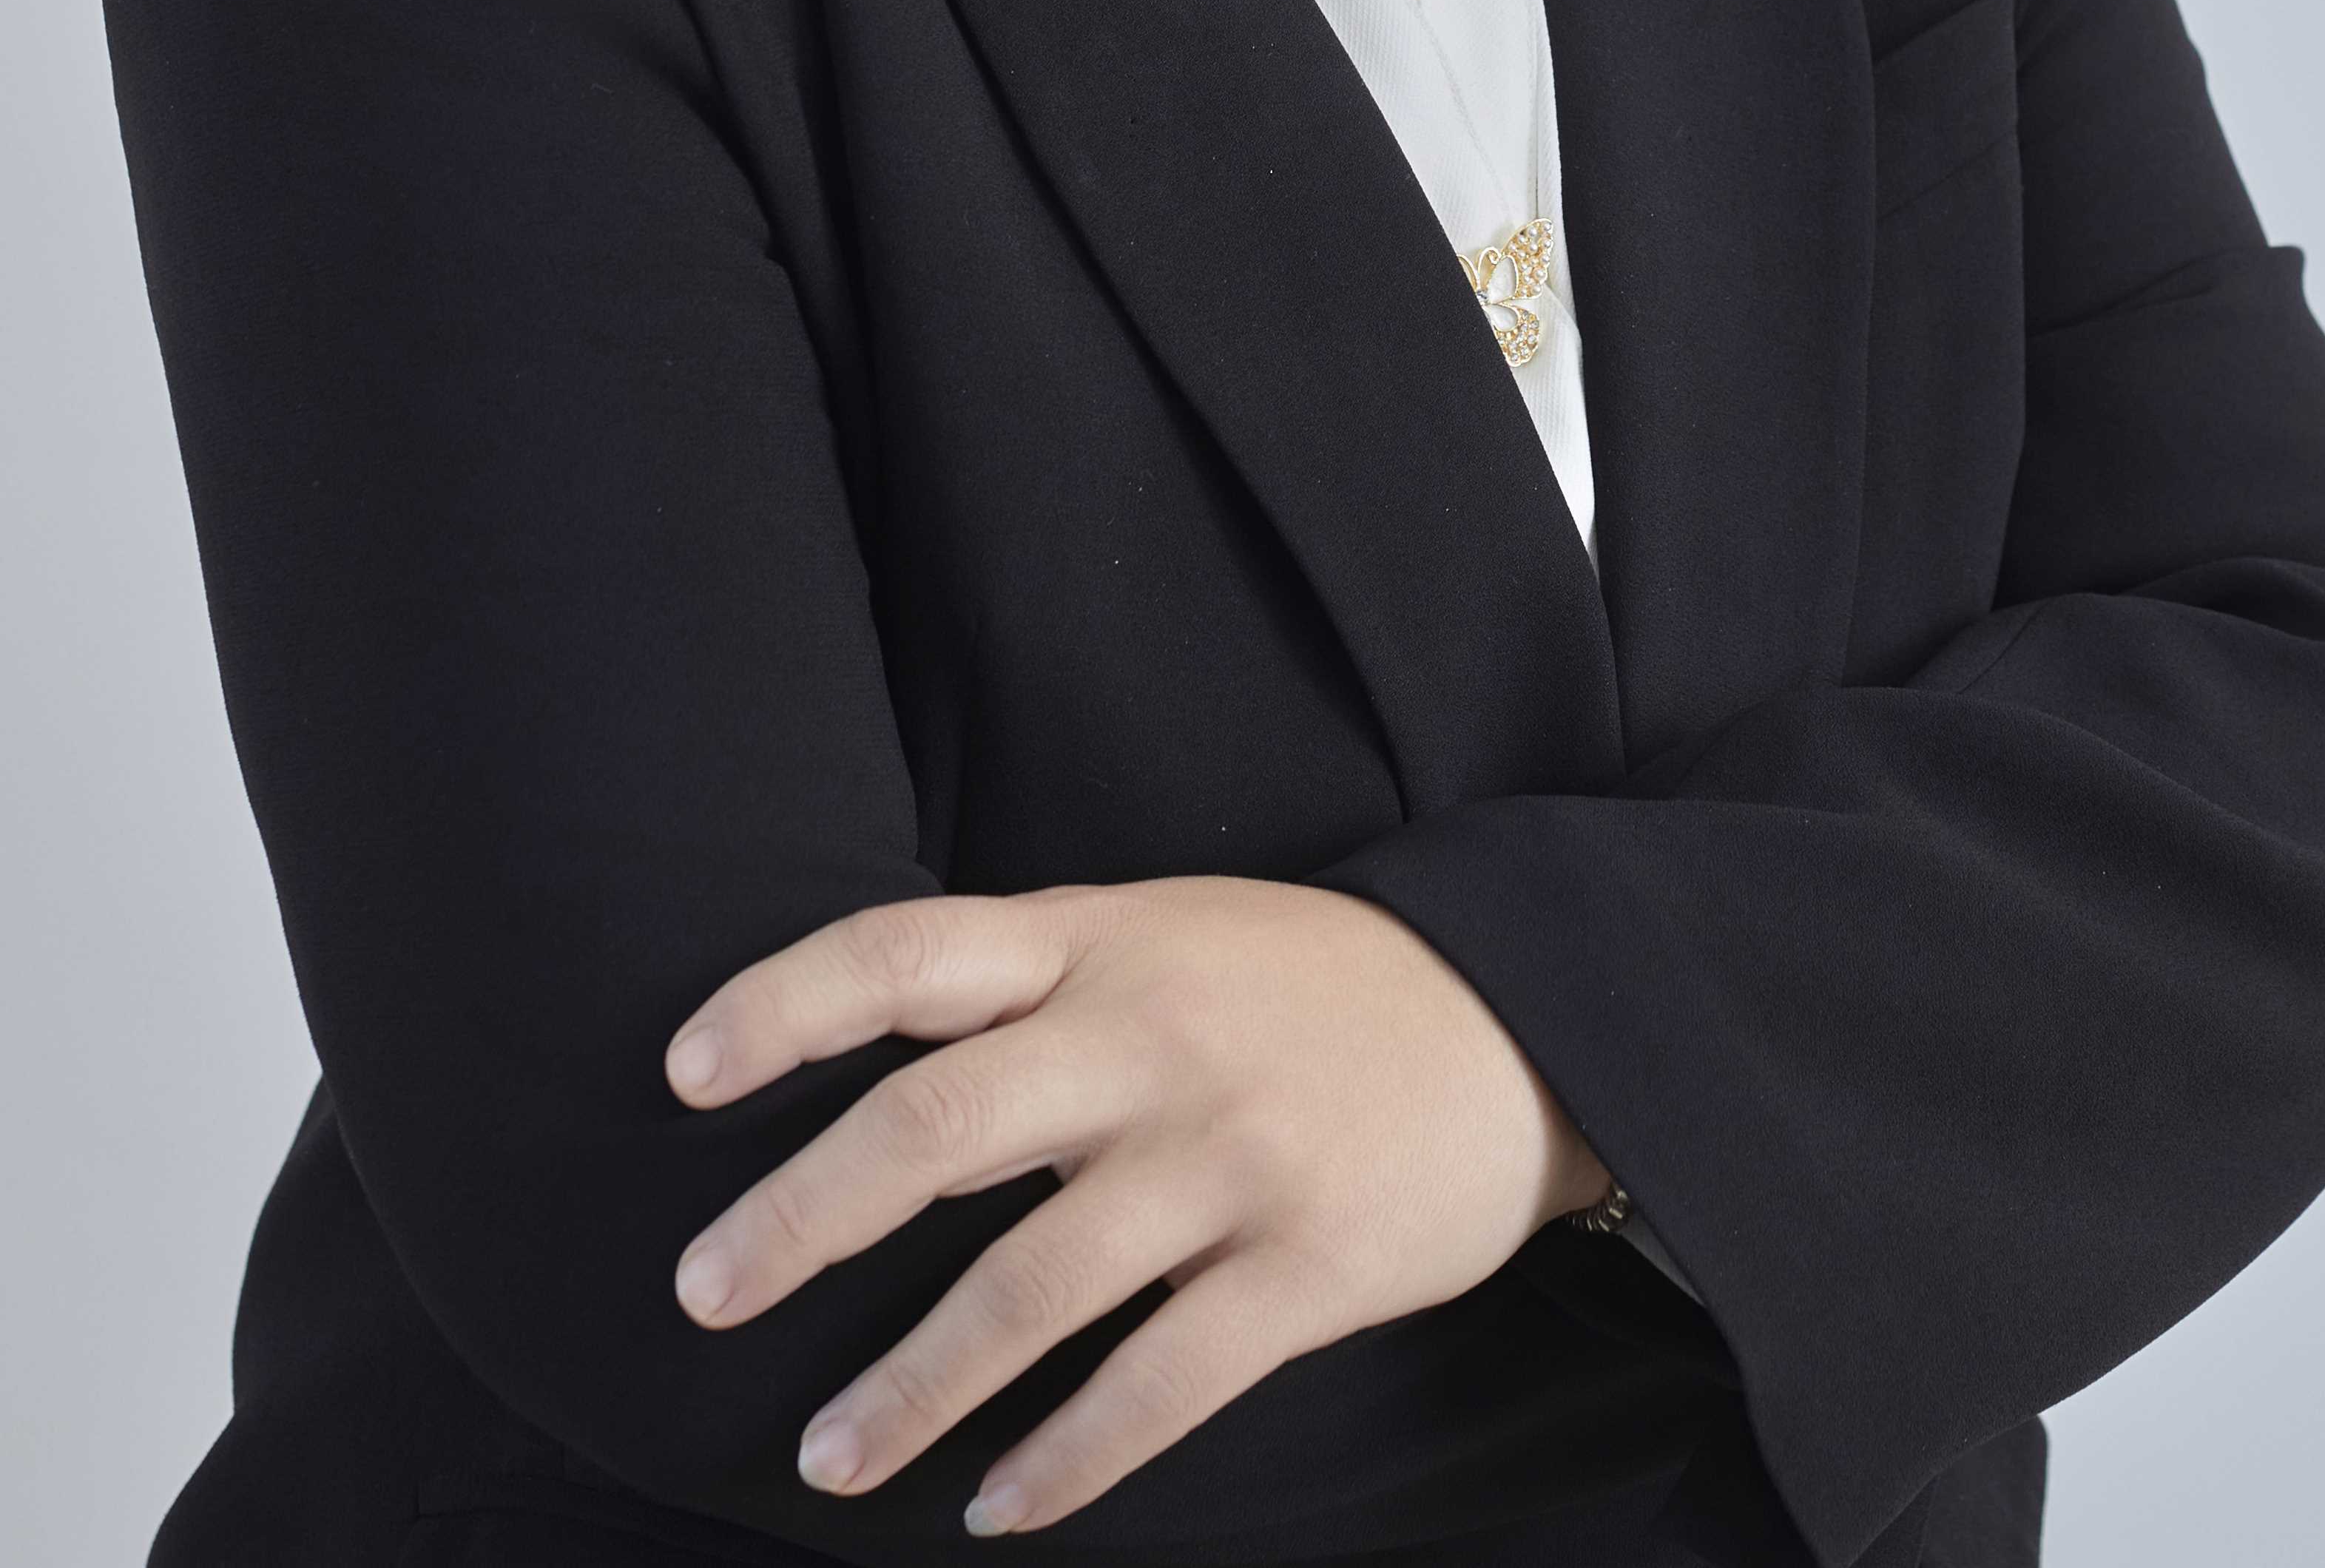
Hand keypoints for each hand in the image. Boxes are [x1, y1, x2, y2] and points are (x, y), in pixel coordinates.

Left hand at [664, 875, 1612, 1533]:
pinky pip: (1159, 1382)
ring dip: (914, 1384)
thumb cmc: (1301, 983)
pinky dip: (1067, 1456)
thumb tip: (878, 1130)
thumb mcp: (1164, 941)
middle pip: (940, 1121)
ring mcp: (1229, 1152)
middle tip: (701, 1293)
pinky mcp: (1306, 1263)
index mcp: (1100, 939)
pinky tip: (998, 1506)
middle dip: (804, 1215)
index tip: (682, 1072)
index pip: (907, 950)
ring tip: (824, 1460)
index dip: (787, 1002)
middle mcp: (1149, 1037)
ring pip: (1032, 1283)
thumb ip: (1030, 1010)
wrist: (1520, 1015)